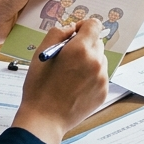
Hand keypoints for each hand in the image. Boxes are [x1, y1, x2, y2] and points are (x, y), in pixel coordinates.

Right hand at [12, 19, 109, 143]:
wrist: (45, 119)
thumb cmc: (39, 87)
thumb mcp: (41, 53)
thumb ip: (57, 33)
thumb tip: (71, 29)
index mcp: (80, 49)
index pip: (94, 25)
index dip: (83, 26)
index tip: (74, 34)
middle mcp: (96, 62)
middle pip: (97, 42)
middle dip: (84, 45)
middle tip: (67, 58)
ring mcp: (102, 78)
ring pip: (100, 59)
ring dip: (88, 61)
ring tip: (70, 75)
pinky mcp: (103, 92)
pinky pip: (100, 76)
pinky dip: (91, 77)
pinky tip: (75, 86)